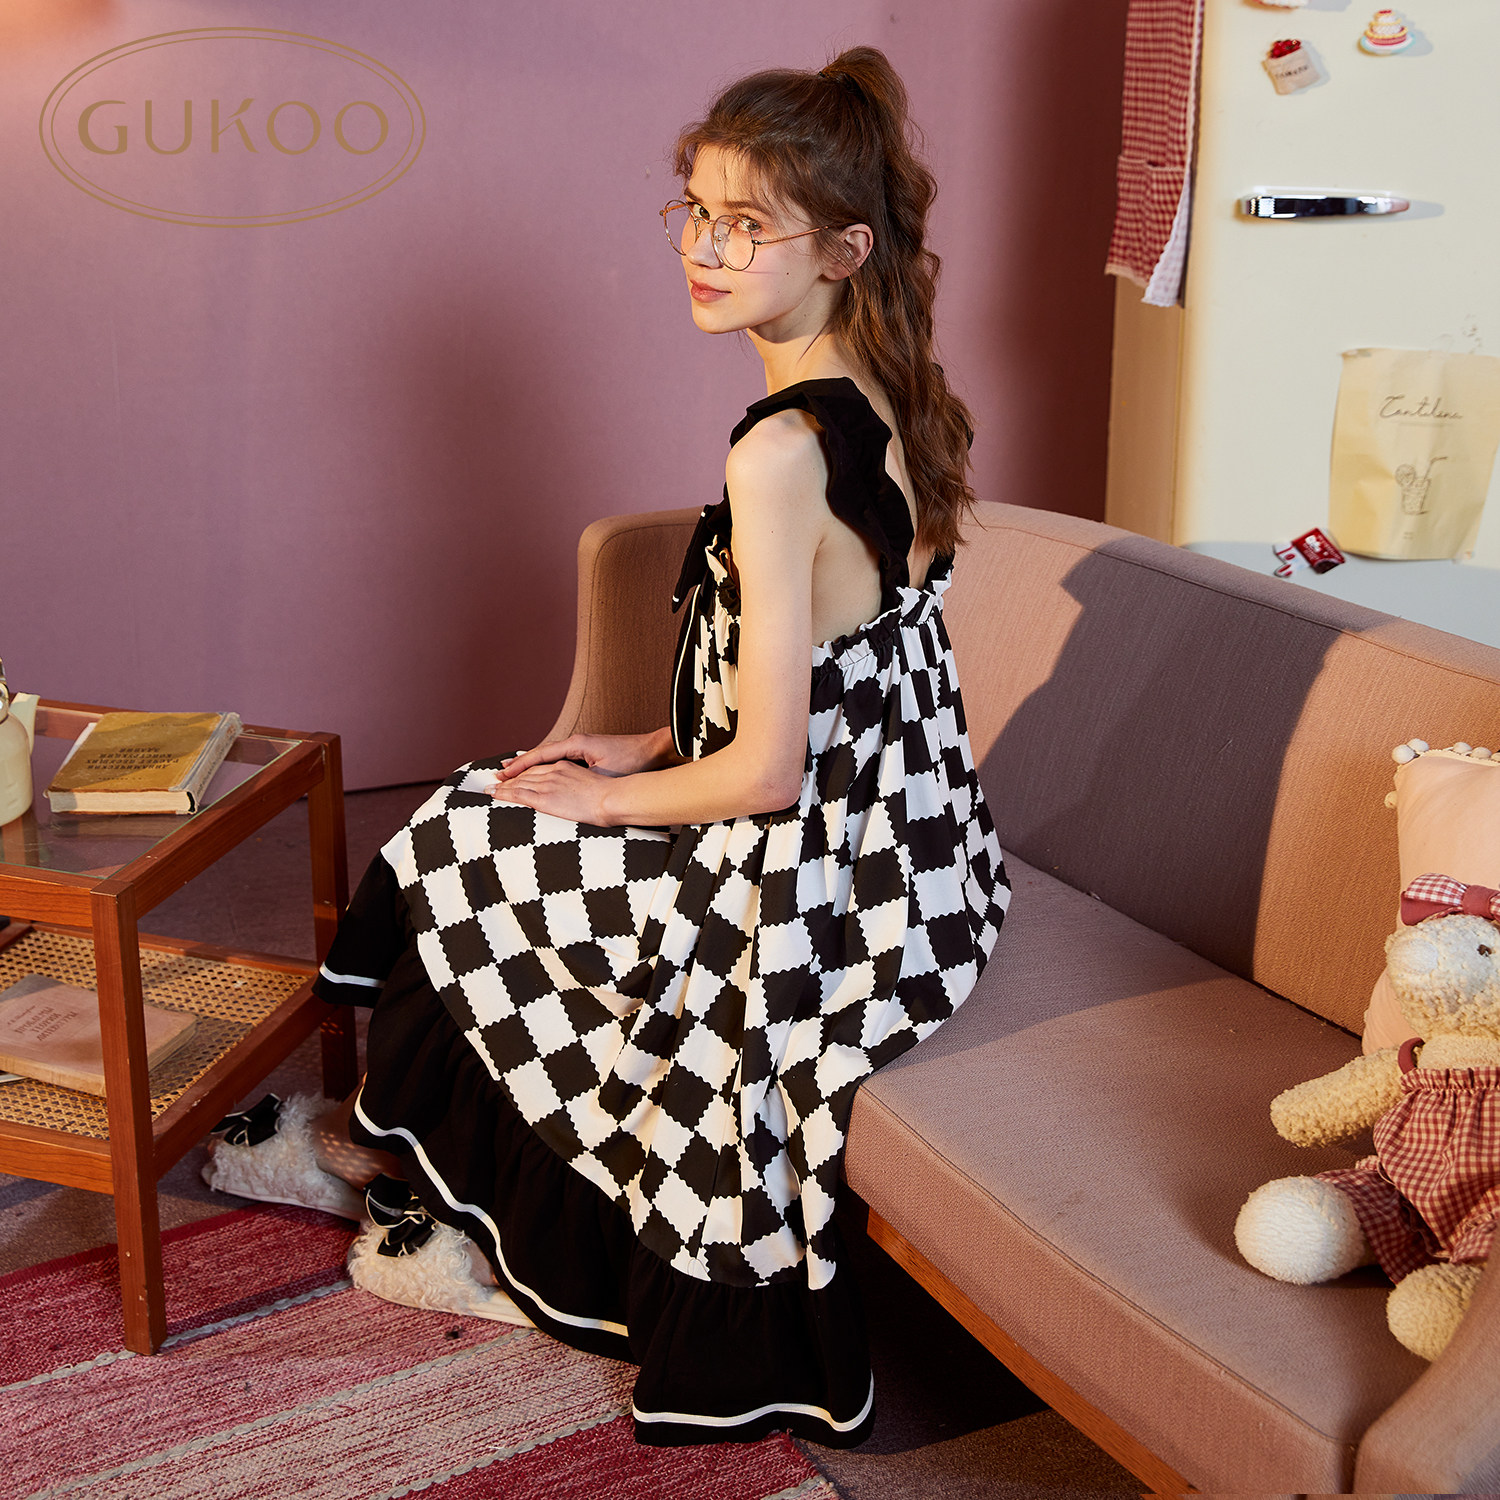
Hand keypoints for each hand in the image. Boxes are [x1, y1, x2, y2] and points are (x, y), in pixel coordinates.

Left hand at [489, 758, 613, 825]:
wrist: (613, 798)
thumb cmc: (612, 796)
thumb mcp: (597, 785)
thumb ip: (584, 788)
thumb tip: (583, 797)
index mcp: (567, 767)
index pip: (540, 767)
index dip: (525, 770)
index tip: (516, 773)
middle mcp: (555, 772)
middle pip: (526, 773)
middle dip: (510, 777)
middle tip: (496, 780)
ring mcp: (549, 784)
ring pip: (519, 783)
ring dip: (503, 786)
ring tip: (490, 789)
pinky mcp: (545, 798)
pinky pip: (519, 794)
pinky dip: (504, 794)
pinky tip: (494, 795)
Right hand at [495, 730, 673, 780]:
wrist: (654, 751)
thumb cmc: (633, 761)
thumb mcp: (605, 772)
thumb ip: (582, 777)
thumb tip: (561, 783)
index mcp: (577, 744)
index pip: (542, 754)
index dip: (522, 765)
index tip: (505, 772)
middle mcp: (576, 742)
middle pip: (541, 754)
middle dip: (520, 764)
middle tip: (500, 773)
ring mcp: (582, 746)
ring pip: (549, 756)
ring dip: (531, 764)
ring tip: (512, 771)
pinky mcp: (589, 752)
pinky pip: (559, 759)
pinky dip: (545, 765)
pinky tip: (539, 773)